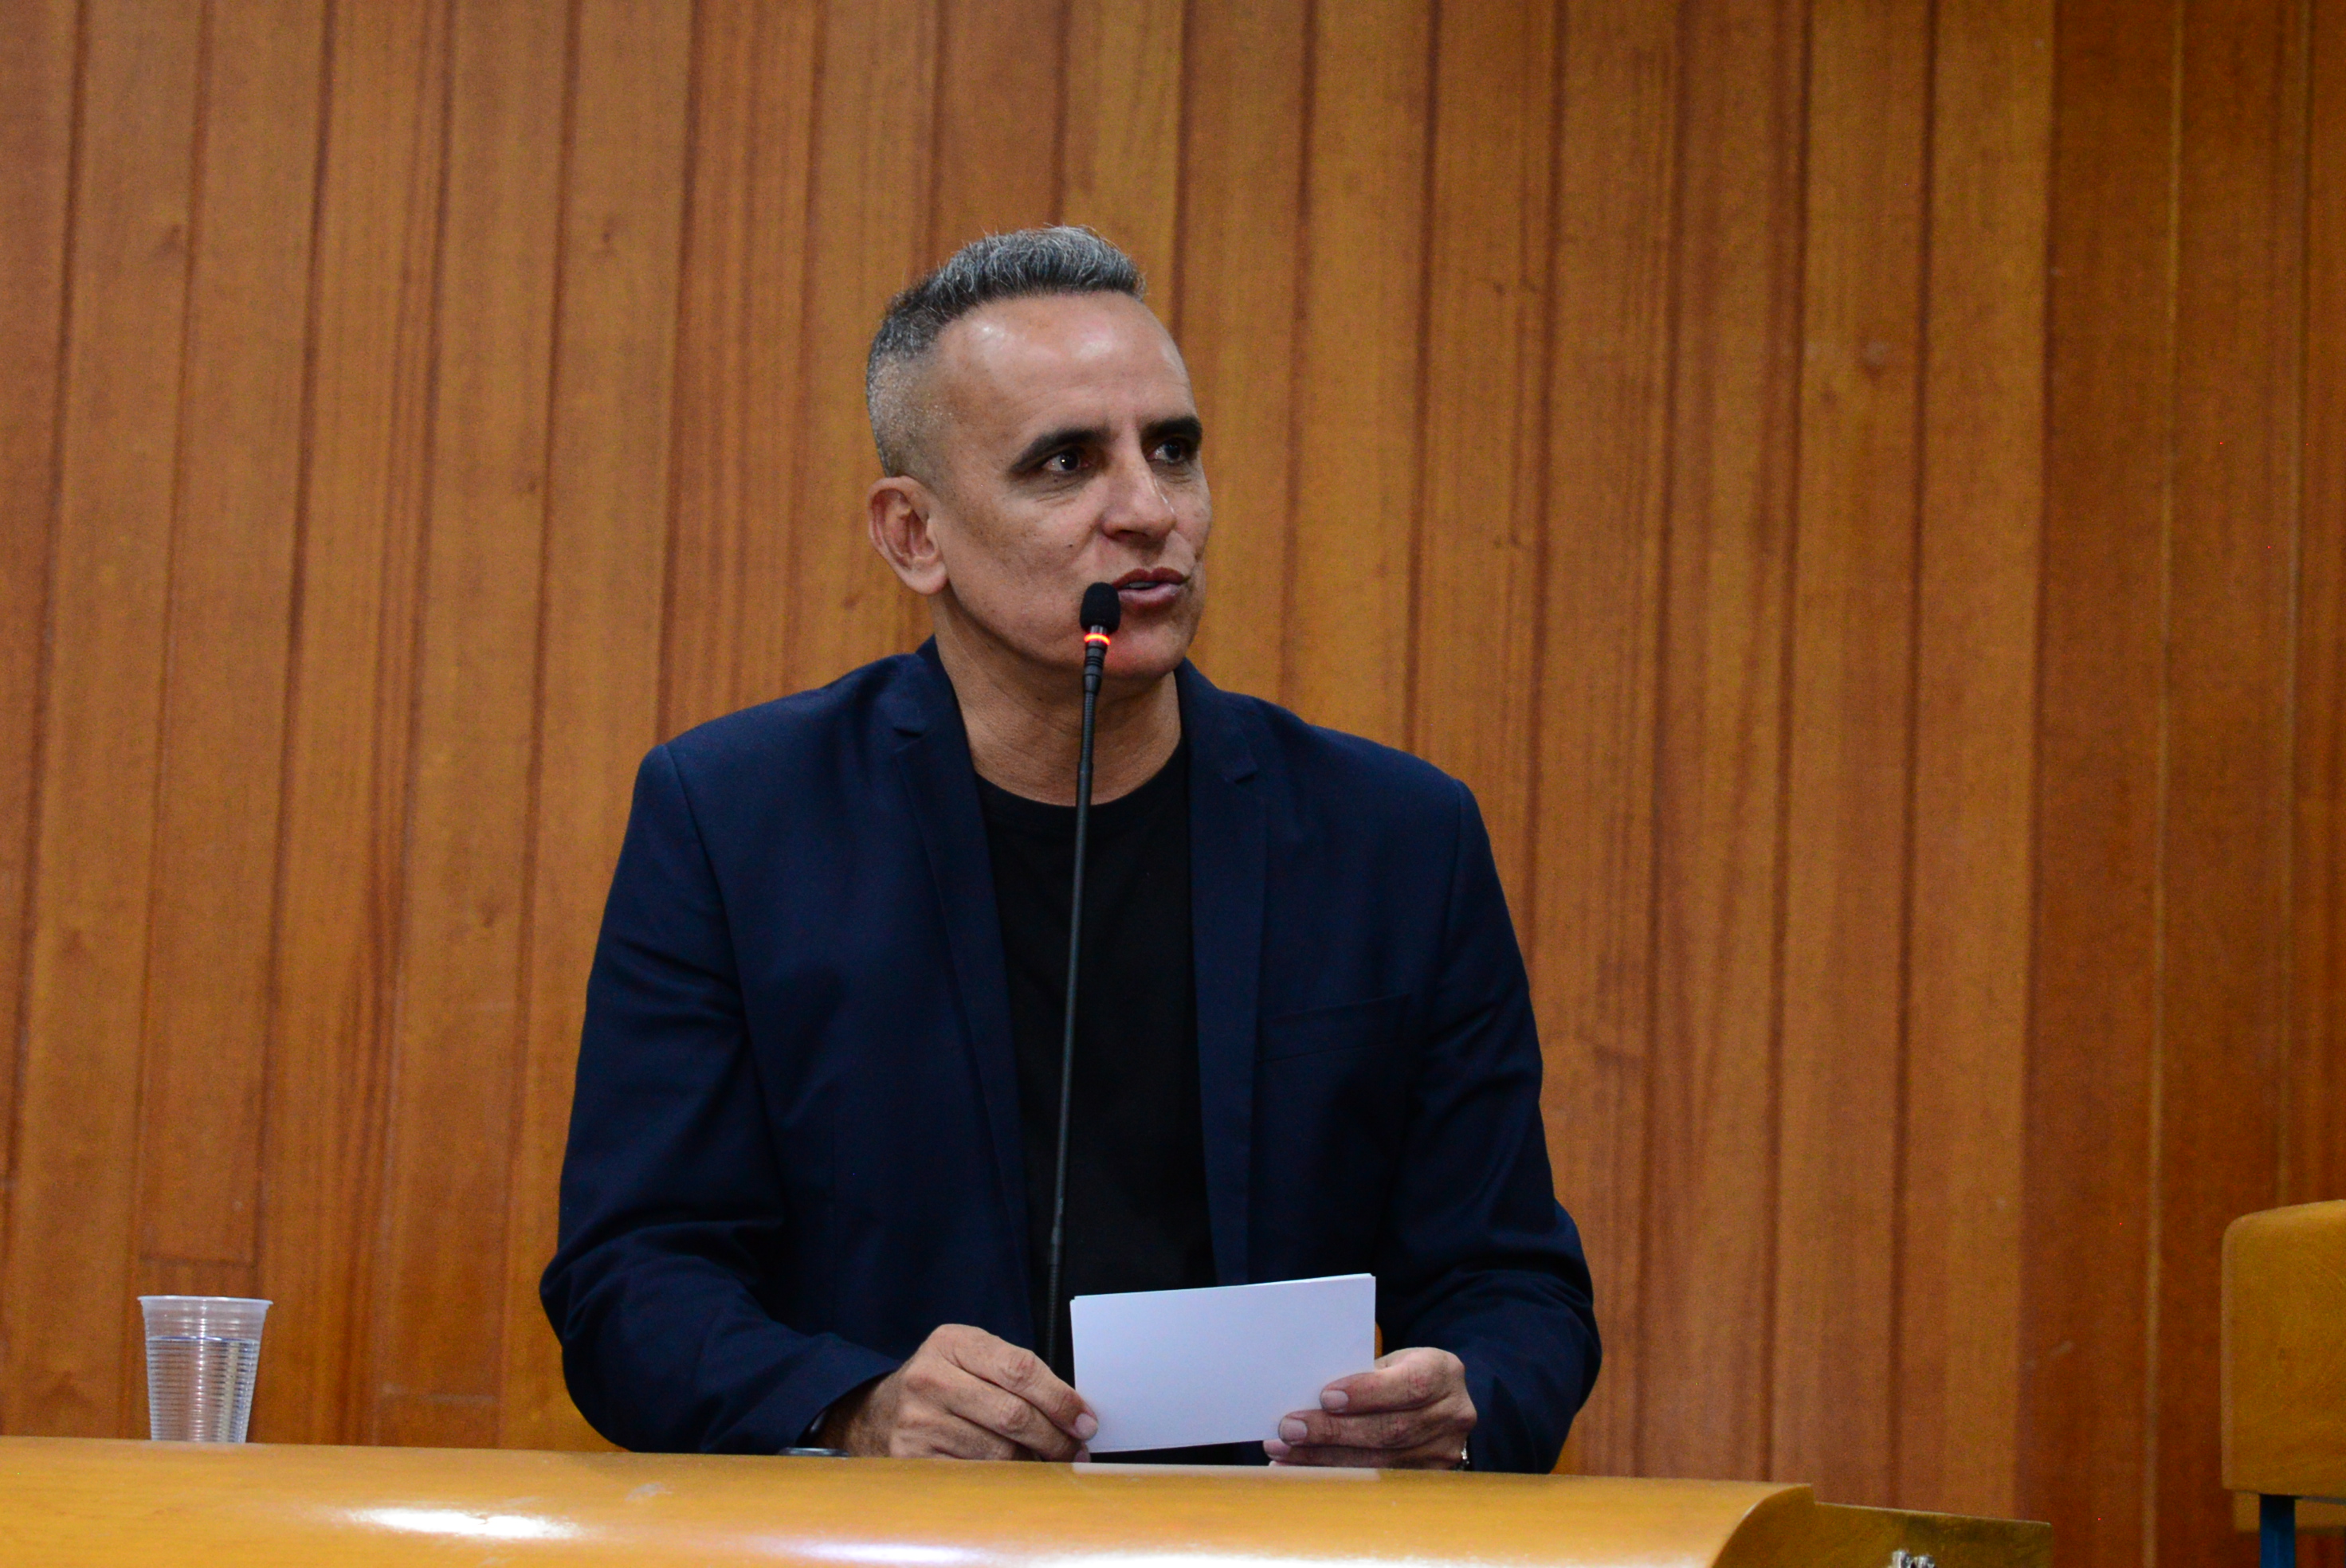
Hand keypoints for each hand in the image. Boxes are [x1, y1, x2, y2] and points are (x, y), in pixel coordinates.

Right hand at [819, 1323, 1096, 1459]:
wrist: (877, 1414)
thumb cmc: (941, 1385)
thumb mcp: (970, 1359)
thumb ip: (1015, 1373)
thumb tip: (1074, 1412)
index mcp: (952, 1342)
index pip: (1020, 1368)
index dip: (1060, 1398)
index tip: (1085, 1420)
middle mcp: (931, 1377)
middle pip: (1013, 1413)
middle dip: (1054, 1437)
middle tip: (1076, 1450)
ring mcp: (918, 1419)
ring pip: (998, 1450)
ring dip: (1032, 1461)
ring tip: (1048, 1461)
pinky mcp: (913, 1457)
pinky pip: (975, 1474)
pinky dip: (1004, 1478)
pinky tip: (1015, 1473)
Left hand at [1262, 1346, 1474, 1467]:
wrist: (1438, 1399)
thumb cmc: (1402, 1373)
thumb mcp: (1392, 1362)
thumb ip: (1362, 1375)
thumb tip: (1304, 1394)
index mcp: (1444, 1372)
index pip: (1409, 1385)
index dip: (1367, 1393)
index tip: (1326, 1397)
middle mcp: (1453, 1414)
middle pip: (1391, 1430)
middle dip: (1334, 1432)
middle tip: (1290, 1429)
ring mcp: (1444, 1451)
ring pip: (1380, 1461)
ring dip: (1325, 1458)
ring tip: (1285, 1452)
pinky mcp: (1428, 1477)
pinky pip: (1376, 1480)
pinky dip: (1334, 1473)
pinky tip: (1302, 1468)